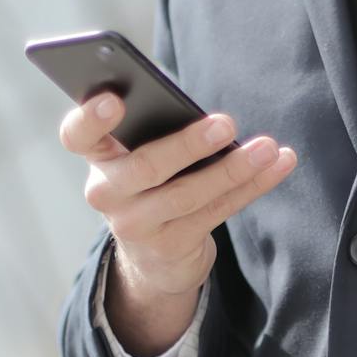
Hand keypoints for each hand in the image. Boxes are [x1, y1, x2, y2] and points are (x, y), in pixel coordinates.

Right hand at [59, 93, 296, 350]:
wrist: (153, 257)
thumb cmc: (152, 182)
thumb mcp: (140, 156)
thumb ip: (155, 131)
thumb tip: (206, 115)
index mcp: (97, 157)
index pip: (77, 134)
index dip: (91, 118)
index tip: (114, 99)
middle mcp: (107, 193)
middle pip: (146, 166)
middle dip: (188, 145)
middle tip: (226, 123)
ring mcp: (137, 224)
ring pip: (190, 193)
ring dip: (235, 168)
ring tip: (268, 147)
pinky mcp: (172, 246)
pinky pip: (218, 210)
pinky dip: (253, 185)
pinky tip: (279, 163)